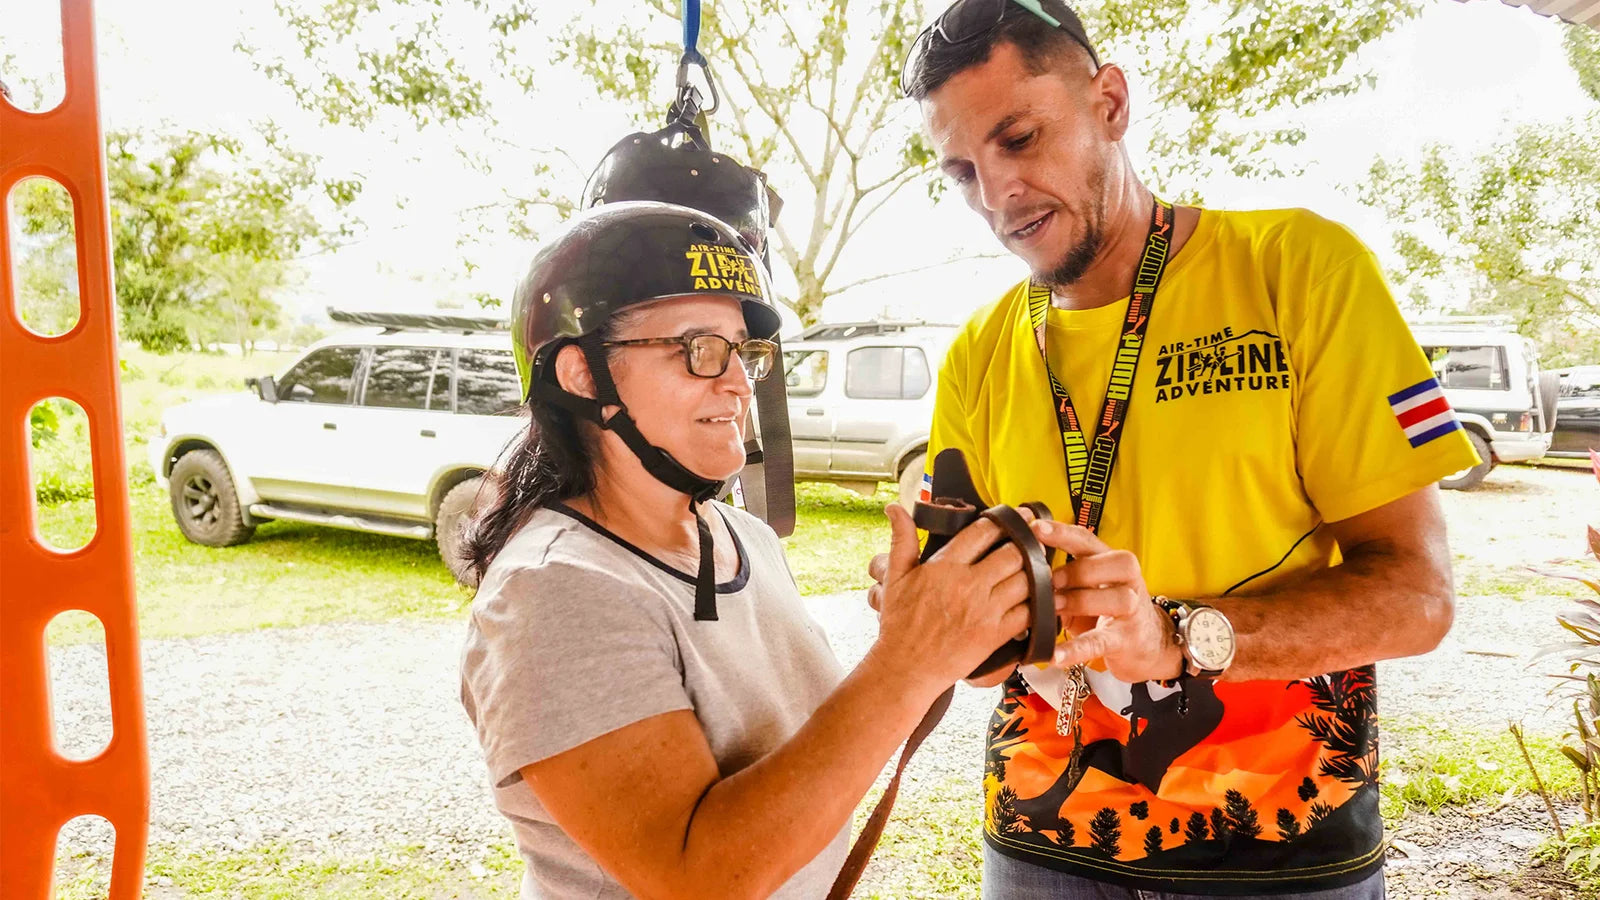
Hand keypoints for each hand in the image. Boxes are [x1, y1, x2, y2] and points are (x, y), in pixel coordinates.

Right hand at [868, 504, 1034, 696]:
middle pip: (1013, 553)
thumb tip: (894, 507)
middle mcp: (969, 585)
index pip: (983, 532)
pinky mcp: (996, 634)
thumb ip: (901, 539)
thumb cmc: (900, 624)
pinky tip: (1042, 597)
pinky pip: (1028, 612)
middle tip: (1036, 537)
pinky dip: (1039, 603)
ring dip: (1037, 570)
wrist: (907, 666)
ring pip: (1026, 580)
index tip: (1019, 514)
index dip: (1006, 519)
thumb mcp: (894, 577)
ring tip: (1041, 564)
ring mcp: (985, 611)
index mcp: (945, 566)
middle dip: (1027, 542)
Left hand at [1030, 520, 1185, 683]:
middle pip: (1097, 565)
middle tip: (1047, 583)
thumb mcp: (1086, 588)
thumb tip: (1022, 574)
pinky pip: (1100, 641)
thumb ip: (1062, 578)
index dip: (1060, 533)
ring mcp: (1131, 608)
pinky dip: (1075, 648)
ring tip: (1054, 610)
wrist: (1147, 643)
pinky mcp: (1126, 639)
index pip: (1085, 539)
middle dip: (1068, 573)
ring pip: (1110, 598)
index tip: (1034, 529)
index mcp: (1110, 560)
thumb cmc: (1108, 610)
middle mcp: (1125, 579)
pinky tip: (1055, 654)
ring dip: (1077, 602)